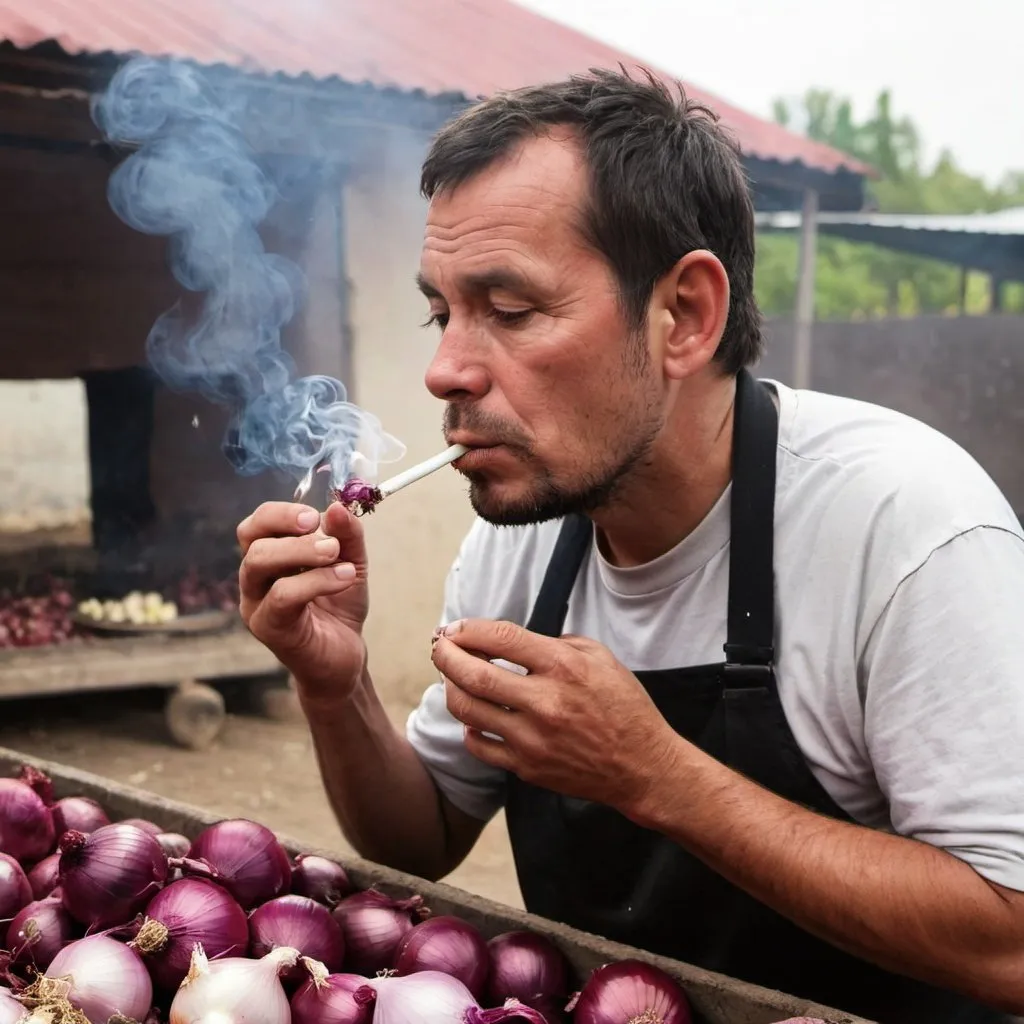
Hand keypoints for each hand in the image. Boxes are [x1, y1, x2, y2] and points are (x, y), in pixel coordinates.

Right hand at [237, 501, 368, 701]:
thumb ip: (347, 536)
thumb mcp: (351, 564)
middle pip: (253, 540)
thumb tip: (338, 506)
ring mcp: (256, 604)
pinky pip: (283, 595)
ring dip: (302, 551)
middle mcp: (254, 580)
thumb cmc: (339, 609)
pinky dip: (316, 581)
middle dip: (290, 528)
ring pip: (259, 562)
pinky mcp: (267, 627)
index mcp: (268, 558)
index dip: (281, 513)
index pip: (256, 525)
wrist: (344, 657)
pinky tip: (344, 579)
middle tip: (328, 538)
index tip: (315, 515)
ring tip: (337, 555)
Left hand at [429, 618, 680, 815]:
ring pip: (467, 709)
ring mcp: (532, 739)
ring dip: (450, 687)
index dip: (468, 629)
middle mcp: (544, 702)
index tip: (455, 628)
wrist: (642, 766)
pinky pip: (479, 744)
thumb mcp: (599, 657)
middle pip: (473, 674)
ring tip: (453, 677)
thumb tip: (511, 641)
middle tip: (438, 646)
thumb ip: (554, 643)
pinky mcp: (526, 767)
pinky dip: (469, 726)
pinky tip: (475, 714)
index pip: (500, 638)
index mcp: (563, 667)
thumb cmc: (623, 706)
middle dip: (446, 655)